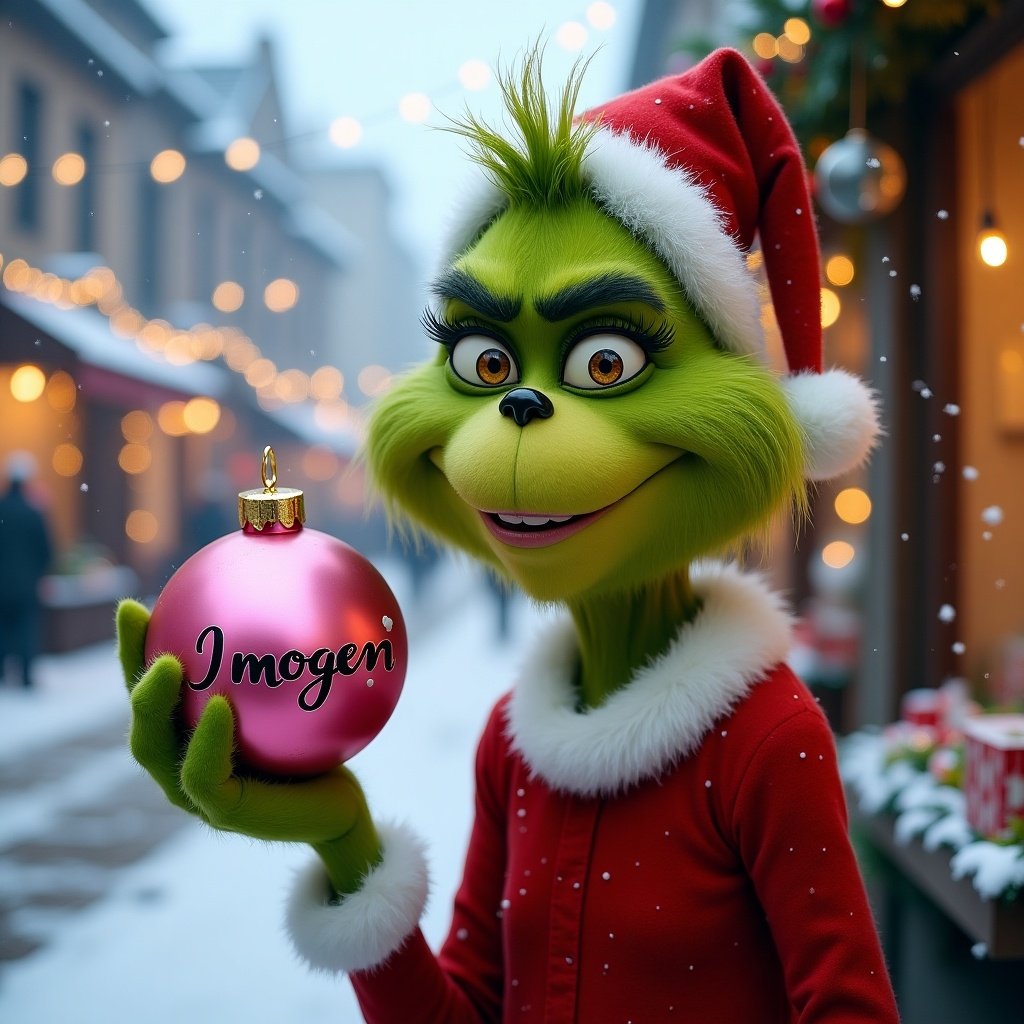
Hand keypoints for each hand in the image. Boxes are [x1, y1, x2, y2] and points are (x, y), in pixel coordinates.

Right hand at [116, 599, 381, 895]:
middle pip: (140, 710)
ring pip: (155, 747)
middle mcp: (180, 758)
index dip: (135, 645)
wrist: (341, 806)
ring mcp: (195, 791)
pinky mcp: (223, 813)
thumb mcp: (308, 684)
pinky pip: (205, 774)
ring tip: (169, 663)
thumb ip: (292, 642)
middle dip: (132, 662)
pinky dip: (207, 739)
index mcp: (188, 728)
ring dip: (153, 703)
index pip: (153, 683)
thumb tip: (296, 566)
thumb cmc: (322, 741)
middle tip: (139, 617)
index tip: (134, 603)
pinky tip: (222, 705)